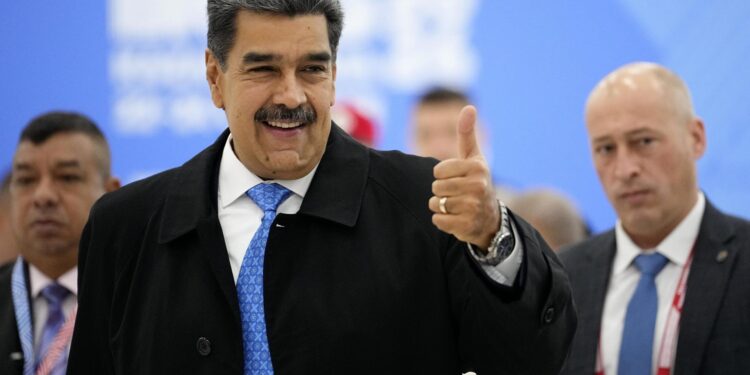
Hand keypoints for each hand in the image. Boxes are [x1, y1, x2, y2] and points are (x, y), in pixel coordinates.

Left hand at [429, 105, 499, 250]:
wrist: (490, 218)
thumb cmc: (476, 182)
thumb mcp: (474, 158)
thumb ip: (468, 133)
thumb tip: (469, 107)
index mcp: (477, 168)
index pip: (437, 171)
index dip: (442, 176)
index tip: (457, 179)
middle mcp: (477, 187)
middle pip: (436, 187)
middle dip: (441, 192)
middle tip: (457, 194)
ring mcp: (473, 207)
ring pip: (435, 203)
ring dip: (440, 206)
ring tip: (456, 206)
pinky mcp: (466, 225)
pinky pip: (437, 220)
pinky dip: (442, 221)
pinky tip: (455, 218)